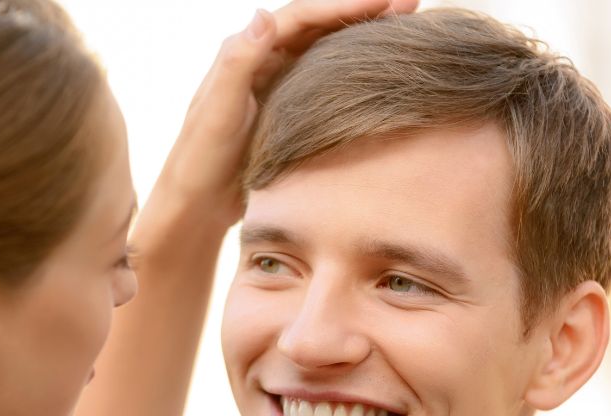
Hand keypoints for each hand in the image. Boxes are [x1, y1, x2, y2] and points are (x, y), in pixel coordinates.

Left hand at [145, 0, 419, 237]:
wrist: (198, 201)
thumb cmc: (201, 159)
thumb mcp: (217, 113)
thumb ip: (237, 64)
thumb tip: (263, 15)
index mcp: (247, 49)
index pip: (304, 15)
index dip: (345, 3)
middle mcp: (264, 56)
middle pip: (322, 22)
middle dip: (366, 9)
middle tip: (413, 2)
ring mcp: (279, 79)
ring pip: (330, 45)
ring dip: (367, 32)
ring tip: (409, 24)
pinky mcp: (291, 105)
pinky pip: (330, 75)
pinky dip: (357, 64)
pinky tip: (384, 67)